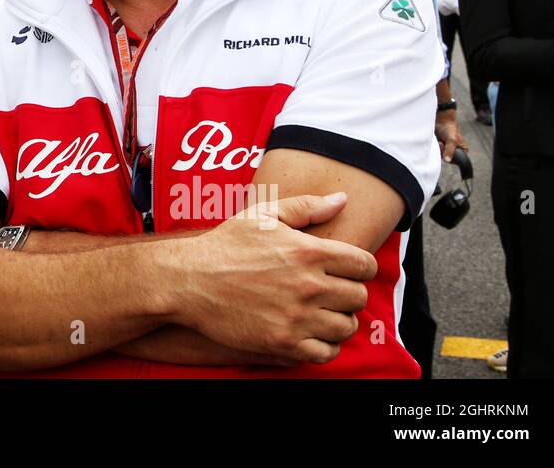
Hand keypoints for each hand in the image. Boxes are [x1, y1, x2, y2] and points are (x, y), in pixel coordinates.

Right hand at [171, 192, 374, 364]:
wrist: (188, 281)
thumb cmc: (224, 245)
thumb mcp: (261, 216)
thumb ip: (305, 207)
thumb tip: (341, 200)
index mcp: (308, 251)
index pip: (364, 265)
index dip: (359, 267)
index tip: (347, 270)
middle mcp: (308, 285)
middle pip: (359, 297)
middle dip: (348, 293)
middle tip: (330, 291)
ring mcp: (297, 317)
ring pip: (346, 327)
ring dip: (338, 320)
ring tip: (320, 313)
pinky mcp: (284, 343)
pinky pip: (326, 353)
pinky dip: (324, 345)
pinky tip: (310, 333)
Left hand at [435, 111, 463, 162]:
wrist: (441, 121)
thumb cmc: (449, 129)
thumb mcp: (451, 140)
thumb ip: (450, 151)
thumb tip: (447, 160)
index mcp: (463, 150)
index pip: (458, 161)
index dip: (452, 157)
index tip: (448, 148)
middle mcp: (456, 152)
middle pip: (448, 160)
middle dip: (444, 152)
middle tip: (442, 144)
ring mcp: (448, 150)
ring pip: (442, 156)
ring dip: (439, 150)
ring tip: (440, 142)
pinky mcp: (440, 148)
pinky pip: (437, 153)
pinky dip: (435, 149)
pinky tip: (437, 142)